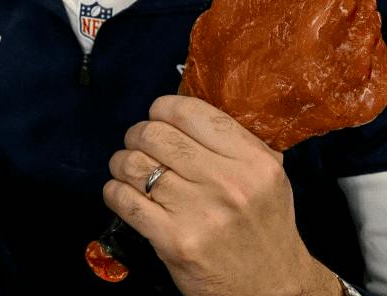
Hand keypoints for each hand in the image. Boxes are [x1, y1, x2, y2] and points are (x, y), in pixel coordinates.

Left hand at [105, 95, 337, 295]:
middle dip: (137, 135)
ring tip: (128, 170)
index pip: (189, 112)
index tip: (158, 117)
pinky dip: (114, 191)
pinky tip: (122, 194)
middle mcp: (228, 183)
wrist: (272, 288)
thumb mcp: (268, 176)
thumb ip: (233, 141)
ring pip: (133, 164)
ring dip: (121, 163)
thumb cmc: (264, 228)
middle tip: (138, 144)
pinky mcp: (174, 240)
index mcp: (254, 161)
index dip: (162, 109)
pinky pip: (123, 199)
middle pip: (155, 134)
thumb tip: (181, 109)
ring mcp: (199, 213)